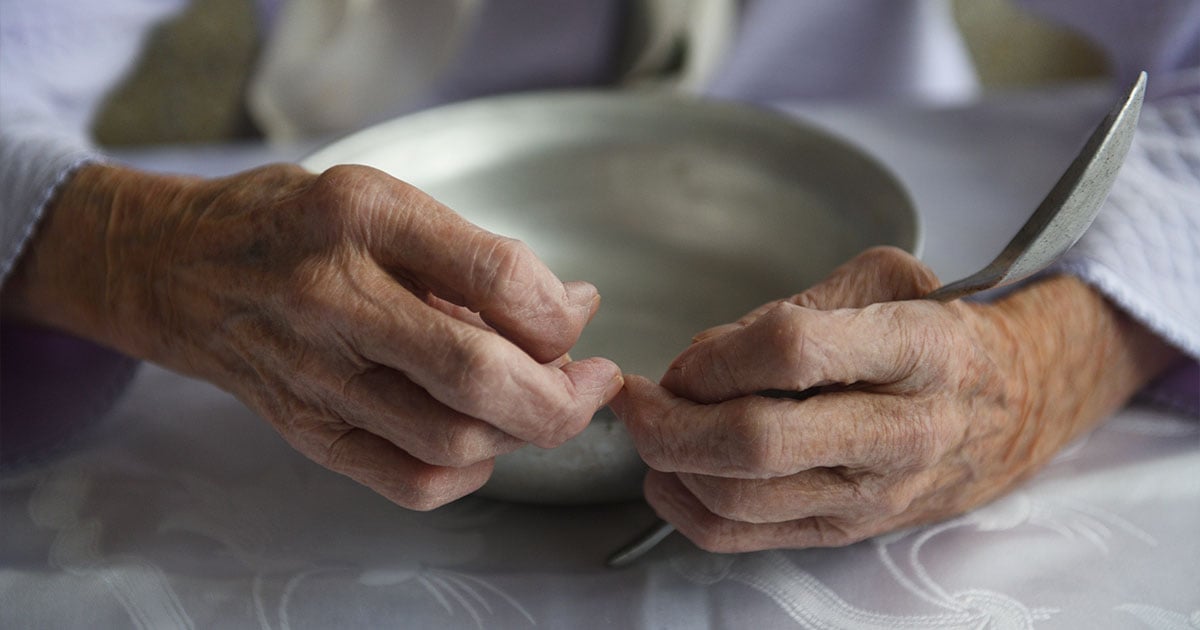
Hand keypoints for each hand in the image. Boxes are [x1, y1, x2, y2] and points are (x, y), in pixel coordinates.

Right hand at [4, 163, 621, 508]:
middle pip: (478, 375)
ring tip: (533, 401)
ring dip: (521, 432)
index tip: (579, 319)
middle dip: (563, 396)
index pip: (498, 277)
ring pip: (451, 439)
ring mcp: (313, 373)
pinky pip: (407, 482)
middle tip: (591, 383)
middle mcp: (333, 297)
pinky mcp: (304, 430)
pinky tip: (479, 442)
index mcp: (363, 217)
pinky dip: (467, 474)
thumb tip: (574, 309)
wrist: (176, 268)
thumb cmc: (293, 225)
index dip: (560, 313)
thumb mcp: (384, 200)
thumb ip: (478, 257)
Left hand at [610, 247, 1176, 551]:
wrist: (1013, 408)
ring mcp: (873, 494)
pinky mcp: (847, 532)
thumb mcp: (885, 279)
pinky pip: (745, 538)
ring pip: (740, 498)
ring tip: (653, 427)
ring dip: (670, 463)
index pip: (793, 352)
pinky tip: (669, 474)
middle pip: (756, 442)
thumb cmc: (940, 332)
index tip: (685, 357)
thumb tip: (702, 361)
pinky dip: (685, 509)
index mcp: (916, 349)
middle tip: (636, 400)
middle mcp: (901, 432)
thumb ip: (792, 307)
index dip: (716, 357)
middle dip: (671, 422)